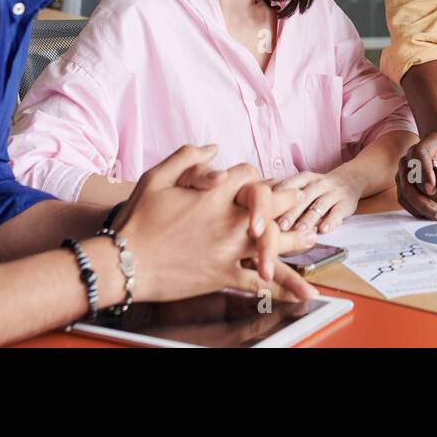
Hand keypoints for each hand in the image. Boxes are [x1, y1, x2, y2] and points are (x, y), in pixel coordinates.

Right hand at [116, 145, 316, 303]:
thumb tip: (214, 147)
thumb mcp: (156, 177)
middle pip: (274, 204)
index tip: (257, 181)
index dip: (254, 175)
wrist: (123, 263)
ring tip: (313, 237)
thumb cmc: (137, 220)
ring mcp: (229, 249)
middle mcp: (228, 220)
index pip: (249, 174)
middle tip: (299, 200)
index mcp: (214, 193)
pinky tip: (296, 289)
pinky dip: (280, 285)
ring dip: (296, 239)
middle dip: (288, 200)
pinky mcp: (223, 275)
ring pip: (275, 242)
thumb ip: (187, 157)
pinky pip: (258, 281)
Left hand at [273, 170, 363, 234]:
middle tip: (280, 226)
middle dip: (292, 211)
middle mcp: (319, 183)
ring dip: (309, 217)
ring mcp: (333, 192)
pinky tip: (324, 230)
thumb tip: (263, 213)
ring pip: (320, 204)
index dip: (278, 197)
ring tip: (300, 230)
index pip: (290, 184)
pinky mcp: (346, 203)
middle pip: (304, 196)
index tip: (267, 211)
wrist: (350, 180)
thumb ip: (288, 196)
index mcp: (305, 178)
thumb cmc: (319, 188)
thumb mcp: (305, 185)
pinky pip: (338, 212)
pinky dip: (331, 221)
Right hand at [394, 132, 436, 219]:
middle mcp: (411, 157)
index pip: (419, 155)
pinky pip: (405, 200)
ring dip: (422, 207)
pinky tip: (431, 213)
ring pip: (405, 192)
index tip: (433, 189)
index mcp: (427, 145)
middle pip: (410, 179)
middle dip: (426, 199)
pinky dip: (417, 210)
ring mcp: (404, 170)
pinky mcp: (403, 184)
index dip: (424, 172)